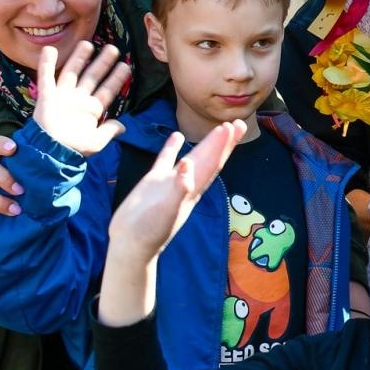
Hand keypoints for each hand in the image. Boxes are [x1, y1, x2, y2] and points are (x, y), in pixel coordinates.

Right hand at [33, 42, 130, 155]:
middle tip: (113, 48)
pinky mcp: (47, 96)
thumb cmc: (73, 149)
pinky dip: (46, 64)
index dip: (116, 78)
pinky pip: (46, 77)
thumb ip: (109, 131)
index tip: (126, 66)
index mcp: (91, 110)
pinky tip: (50, 50)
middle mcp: (78, 99)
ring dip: (79, 58)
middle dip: (103, 63)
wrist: (51, 153)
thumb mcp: (97, 141)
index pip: (107, 90)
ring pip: (72, 72)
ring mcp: (62, 96)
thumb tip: (124, 127)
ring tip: (88, 43)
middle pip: (93, 77)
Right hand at [107, 121, 243, 265]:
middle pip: (209, 158)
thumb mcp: (166, 209)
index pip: (212, 163)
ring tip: (218, 128)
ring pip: (192, 157)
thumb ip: (178, 188)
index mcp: (192, 189)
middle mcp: (185, 184)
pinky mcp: (153, 183)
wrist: (130, 245)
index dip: (223, 145)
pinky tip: (176, 135)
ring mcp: (169, 182)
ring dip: (205, 143)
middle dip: (224, 142)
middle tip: (238, 124)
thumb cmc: (149, 231)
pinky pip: (165, 160)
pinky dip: (172, 148)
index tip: (234, 128)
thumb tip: (188, 164)